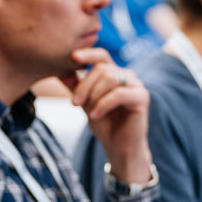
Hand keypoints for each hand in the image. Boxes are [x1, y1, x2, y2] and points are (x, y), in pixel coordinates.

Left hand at [61, 51, 152, 184]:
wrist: (119, 147)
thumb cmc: (104, 124)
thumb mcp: (85, 103)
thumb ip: (75, 87)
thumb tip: (59, 71)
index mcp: (114, 73)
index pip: (101, 56)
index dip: (88, 54)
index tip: (73, 57)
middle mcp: (127, 75)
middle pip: (102, 68)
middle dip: (84, 85)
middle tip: (75, 103)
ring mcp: (136, 85)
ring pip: (110, 78)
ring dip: (94, 95)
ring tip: (88, 111)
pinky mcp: (142, 97)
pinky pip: (119, 94)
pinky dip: (103, 104)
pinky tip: (96, 116)